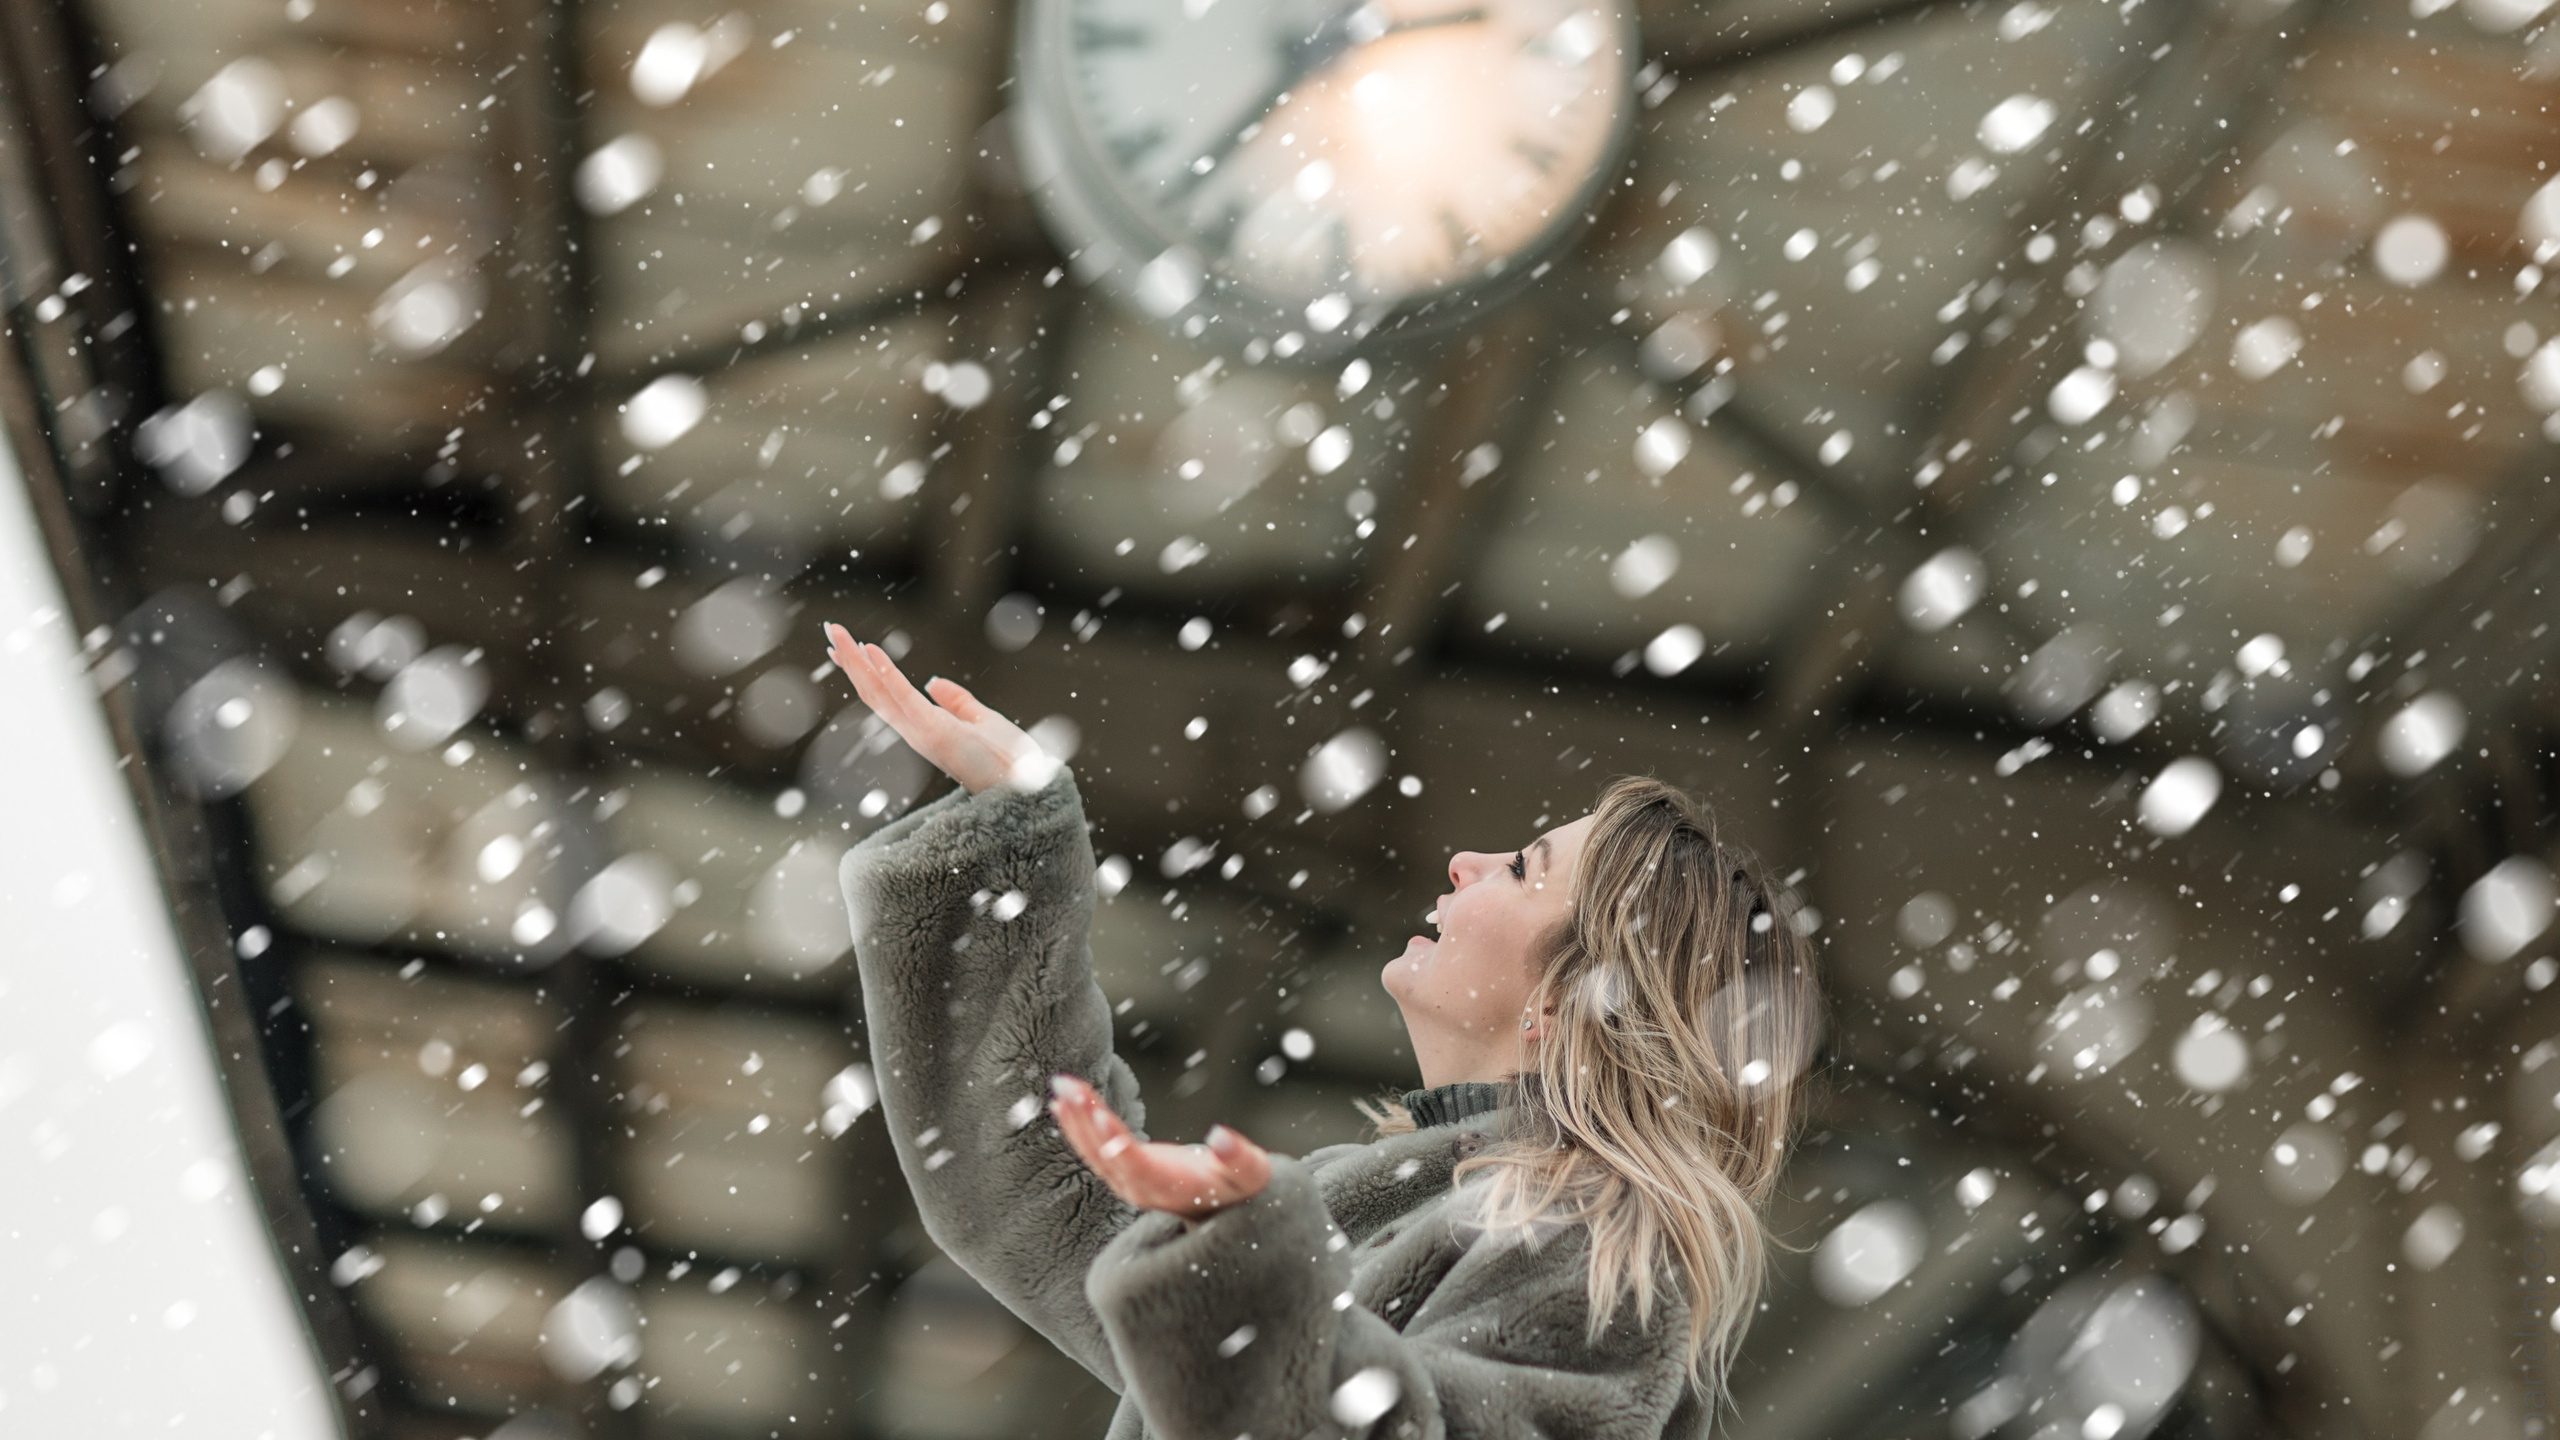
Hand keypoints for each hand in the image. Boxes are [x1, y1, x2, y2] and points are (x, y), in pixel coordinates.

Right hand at [823, 622, 1052, 795]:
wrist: (1024, 784)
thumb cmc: (1006, 759)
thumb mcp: (980, 720)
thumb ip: (957, 701)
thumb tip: (935, 682)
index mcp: (923, 727)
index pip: (884, 696)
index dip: (862, 672)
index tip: (842, 650)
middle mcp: (915, 730)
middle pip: (872, 691)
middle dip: (850, 660)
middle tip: (830, 630)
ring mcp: (921, 731)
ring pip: (879, 691)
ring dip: (856, 661)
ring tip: (837, 633)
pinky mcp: (935, 730)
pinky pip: (904, 697)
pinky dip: (886, 673)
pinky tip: (870, 650)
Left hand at [1049, 1073, 1272, 1219]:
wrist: (1225, 1208)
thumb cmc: (1240, 1187)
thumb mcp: (1250, 1172)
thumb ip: (1239, 1156)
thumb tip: (1221, 1137)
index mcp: (1168, 1188)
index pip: (1136, 1166)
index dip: (1116, 1141)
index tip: (1099, 1114)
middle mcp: (1140, 1188)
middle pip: (1105, 1154)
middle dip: (1085, 1119)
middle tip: (1068, 1086)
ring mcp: (1127, 1181)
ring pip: (1093, 1150)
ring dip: (1075, 1118)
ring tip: (1061, 1085)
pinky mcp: (1122, 1171)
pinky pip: (1092, 1149)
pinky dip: (1076, 1126)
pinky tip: (1062, 1103)